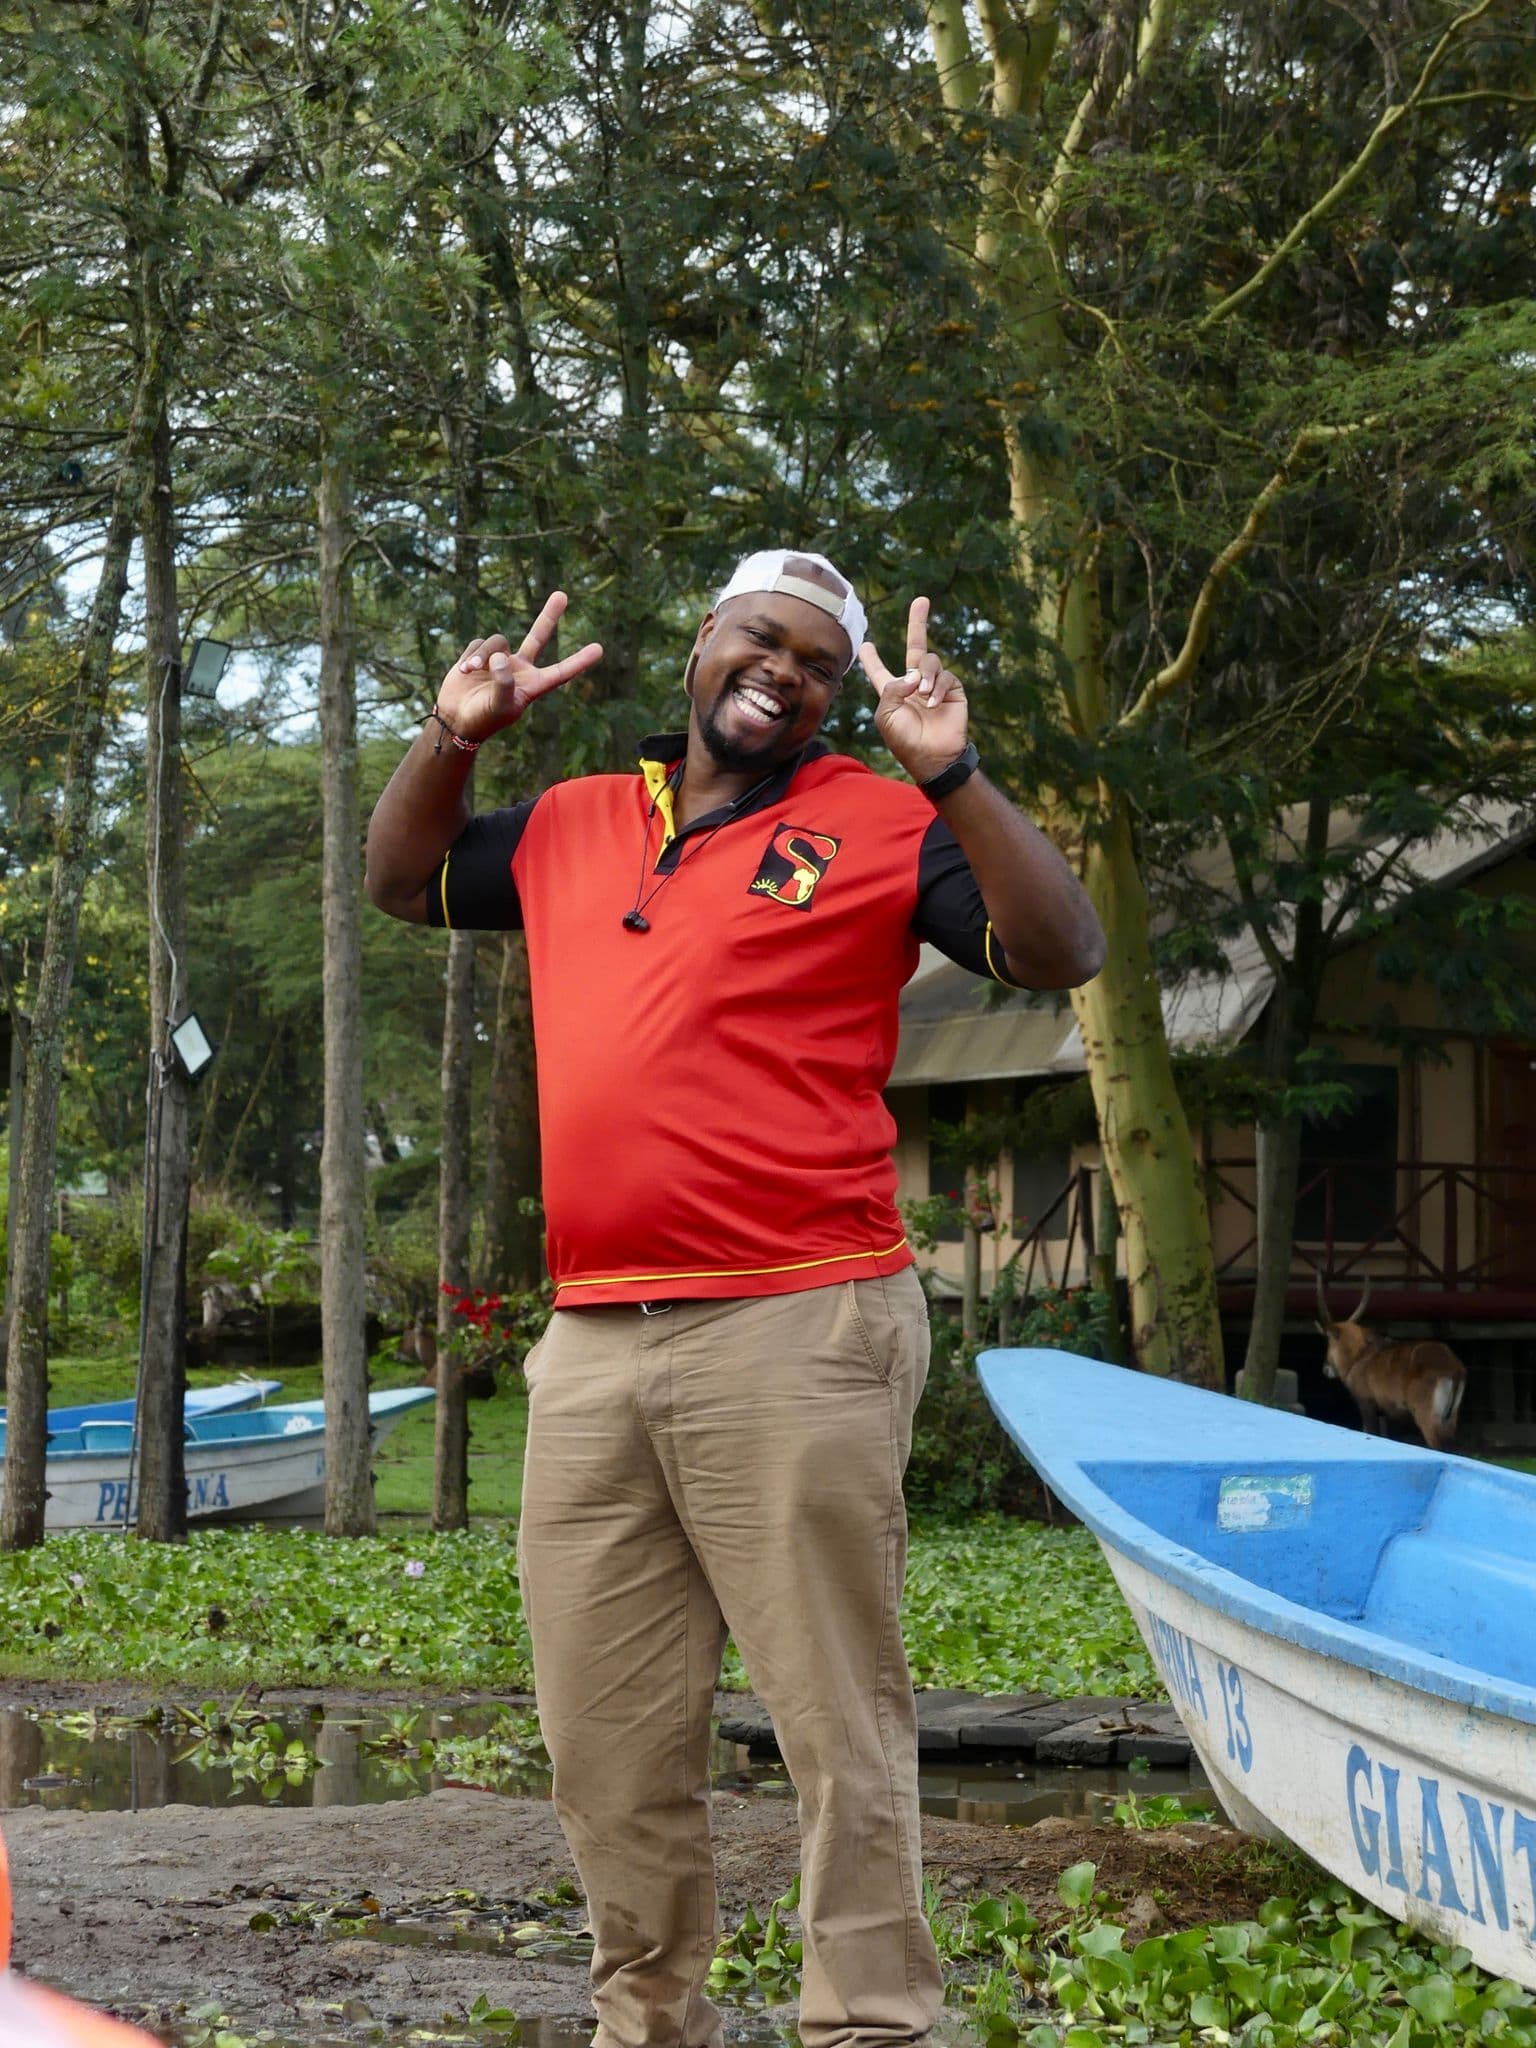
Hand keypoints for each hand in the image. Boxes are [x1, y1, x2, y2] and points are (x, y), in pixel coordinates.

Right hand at [435, 591, 602, 741]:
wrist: (456, 718)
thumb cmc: (483, 718)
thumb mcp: (498, 705)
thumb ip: (504, 682)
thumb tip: (501, 656)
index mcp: (532, 685)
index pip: (560, 672)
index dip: (578, 661)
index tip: (599, 649)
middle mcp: (520, 669)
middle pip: (538, 637)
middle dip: (549, 616)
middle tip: (562, 595)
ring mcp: (500, 660)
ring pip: (497, 642)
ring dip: (482, 656)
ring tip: (470, 672)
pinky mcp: (480, 654)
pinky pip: (478, 644)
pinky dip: (470, 657)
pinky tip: (463, 672)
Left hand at [858, 597, 968, 785]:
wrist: (933, 756)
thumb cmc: (904, 740)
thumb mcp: (886, 715)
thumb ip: (892, 688)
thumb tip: (914, 673)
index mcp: (892, 692)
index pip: (879, 671)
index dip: (871, 660)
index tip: (865, 645)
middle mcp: (914, 684)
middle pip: (915, 647)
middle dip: (918, 623)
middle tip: (921, 600)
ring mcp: (934, 685)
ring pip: (930, 661)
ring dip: (925, 676)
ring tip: (923, 695)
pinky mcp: (953, 691)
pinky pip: (946, 675)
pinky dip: (938, 688)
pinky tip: (932, 703)